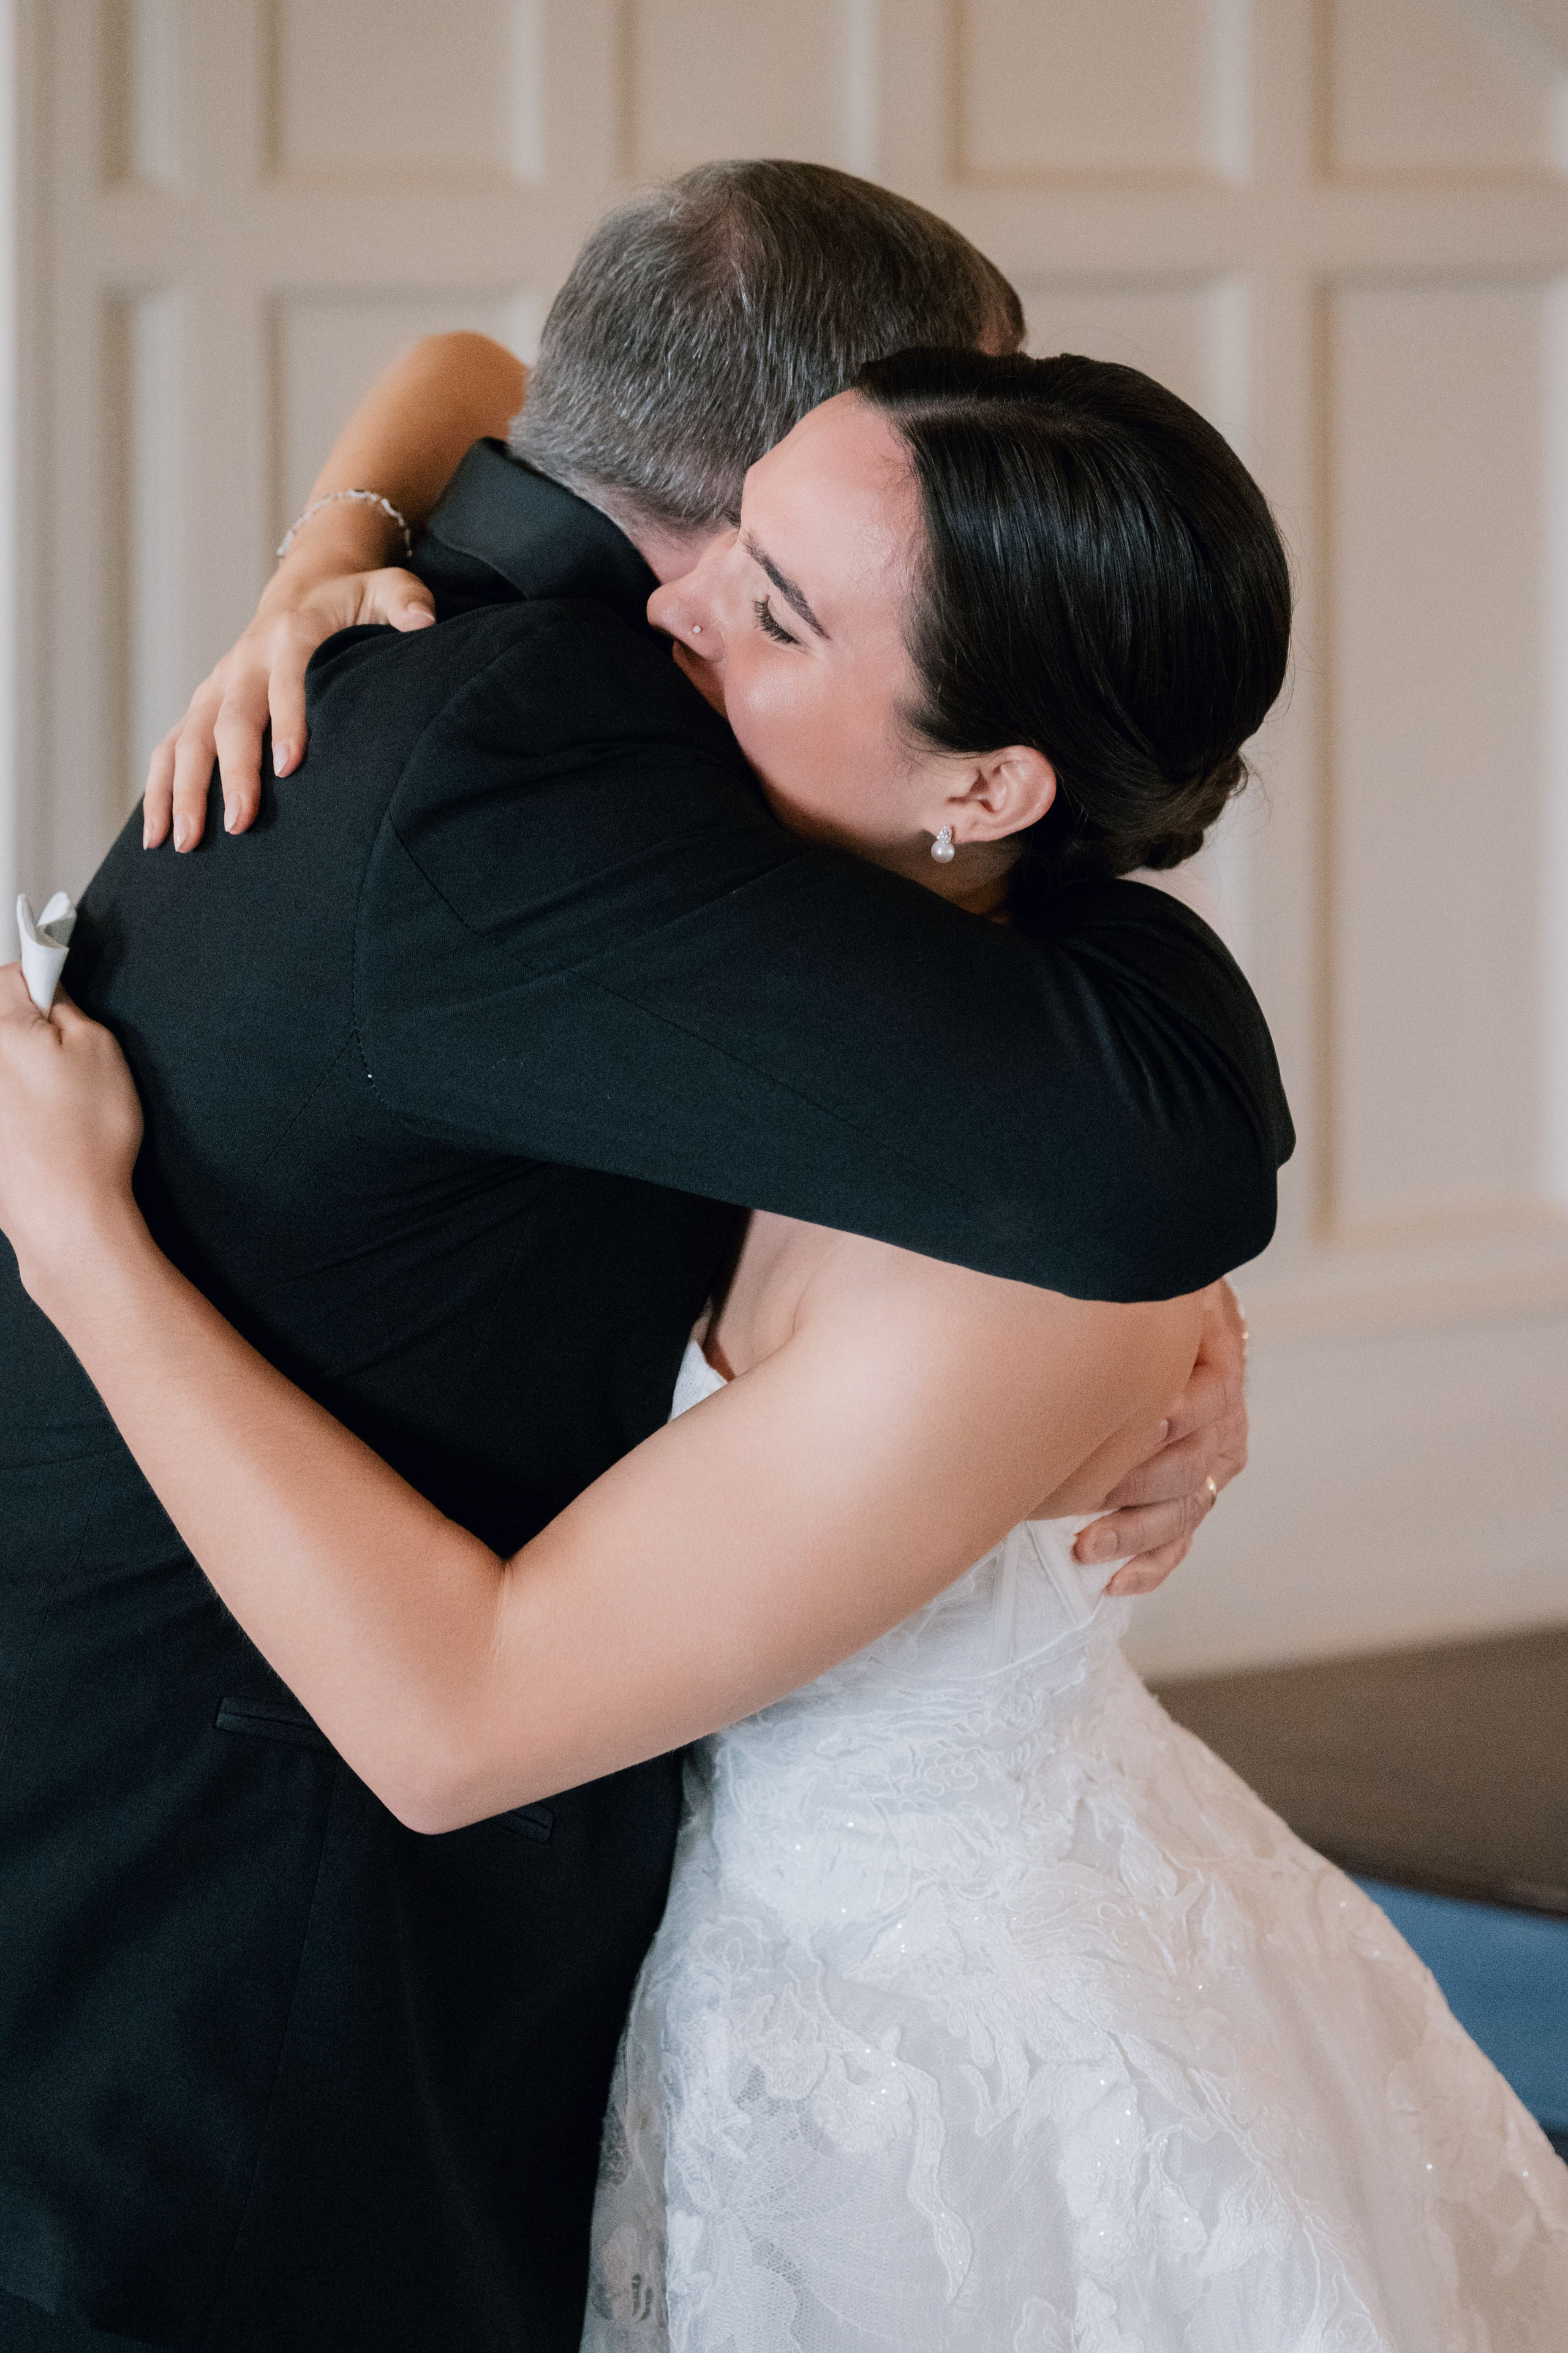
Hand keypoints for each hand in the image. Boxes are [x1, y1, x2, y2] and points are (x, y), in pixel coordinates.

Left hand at [0, 967, 145, 1305]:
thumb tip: (46, 991)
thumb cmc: (85, 1138)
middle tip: (59, 1061)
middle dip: (22, 1030)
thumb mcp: (98, 1048)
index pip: (11, 971)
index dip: (42, 981)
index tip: (58, 1002)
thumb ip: (65, 1006)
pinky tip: (32, 1130)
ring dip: (16, 1074)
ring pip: (2, 1067)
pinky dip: (12, 1109)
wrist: (64, 1214)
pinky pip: (3, 1101)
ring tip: (47, 1103)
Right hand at [142, 562, 434, 853]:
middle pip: (229, 719)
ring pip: (188, 739)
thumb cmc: (351, 603)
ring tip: (182, 844)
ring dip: (181, 792)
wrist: (305, 591)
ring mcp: (216, 687)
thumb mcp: (384, 589)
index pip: (285, 681)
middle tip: (240, 824)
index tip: (289, 767)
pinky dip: (158, 791)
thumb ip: (405, 600)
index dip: (287, 721)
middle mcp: (243, 662)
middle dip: (231, 774)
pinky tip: (156, 838)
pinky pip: (170, 750)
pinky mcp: (201, 707)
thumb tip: (423, 619)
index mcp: (289, 636)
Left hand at [1075, 1279, 1247, 1596]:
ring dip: (1134, 1535)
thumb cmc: (1147, 1305)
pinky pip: (1176, 1544)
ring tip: (1086, 1547)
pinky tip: (1113, 1582)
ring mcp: (1207, 1471)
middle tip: (1088, 1494)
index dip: (1184, 1411)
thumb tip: (1137, 1283)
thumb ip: (1159, 1299)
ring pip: (1182, 1513)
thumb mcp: (1162, 1290)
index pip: (1216, 1396)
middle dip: (1138, 1486)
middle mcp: (1223, 1430)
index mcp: (1221, 1372)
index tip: (1146, 1420)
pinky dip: (1148, 1567)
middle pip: (1193, 1467)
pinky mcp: (1187, 1502)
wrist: (1163, 1324)